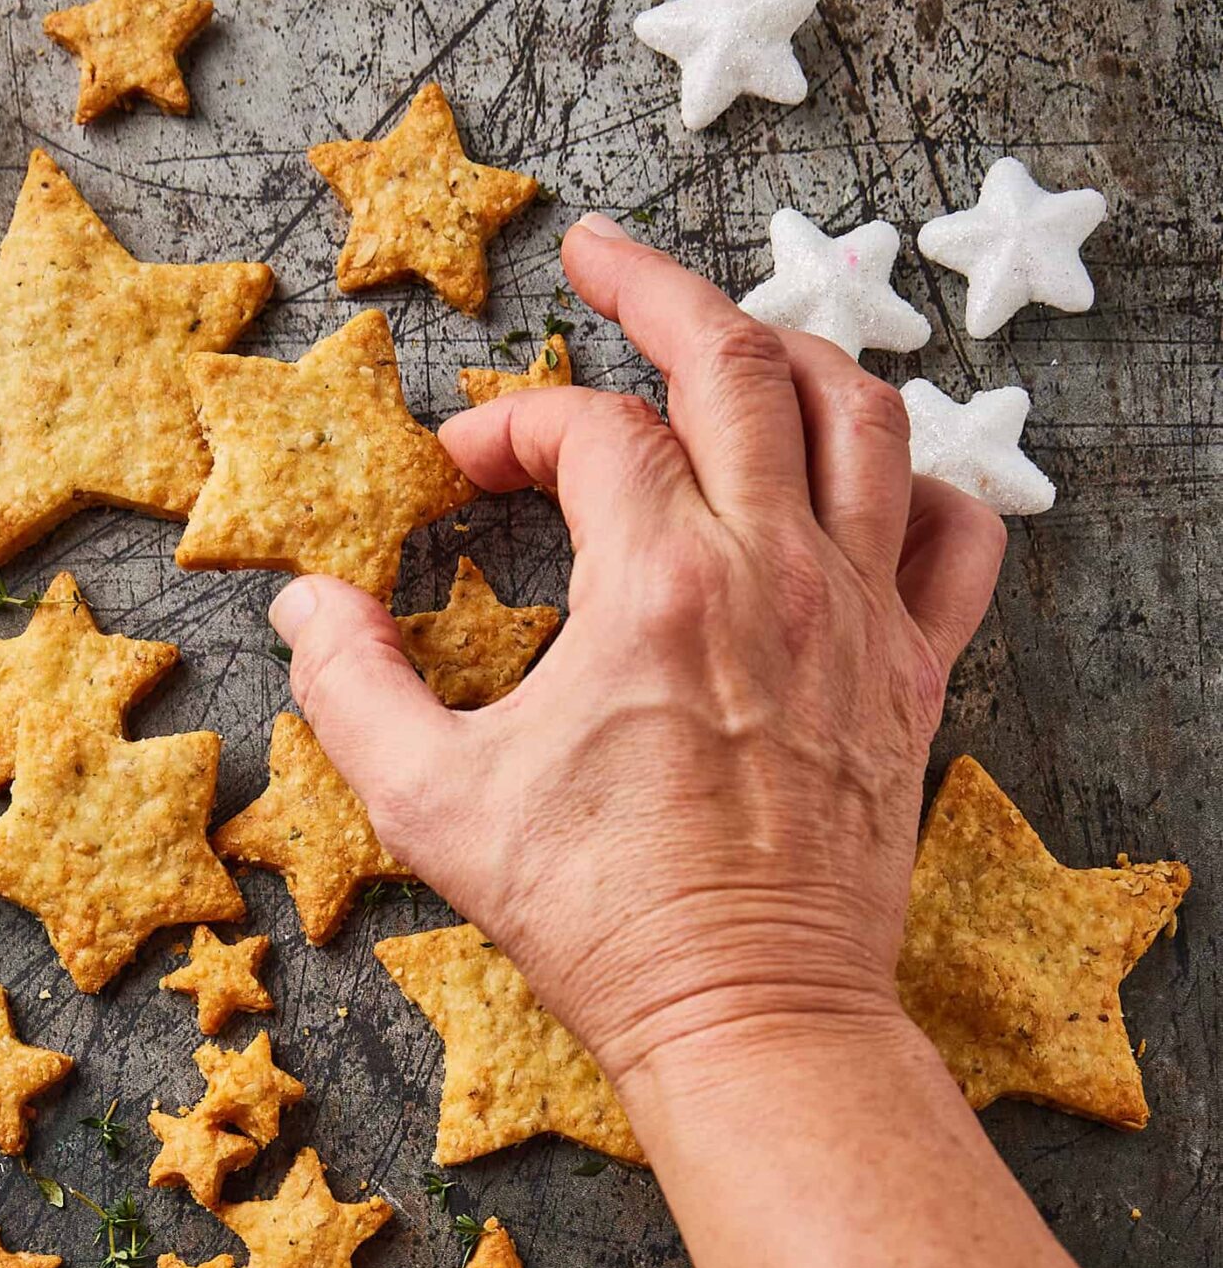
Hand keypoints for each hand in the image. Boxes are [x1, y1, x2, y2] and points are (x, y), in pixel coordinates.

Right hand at [269, 215, 1007, 1092]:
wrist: (747, 1014)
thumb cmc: (597, 919)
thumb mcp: (434, 807)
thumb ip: (353, 689)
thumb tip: (306, 604)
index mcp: (657, 584)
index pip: (586, 429)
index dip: (511, 425)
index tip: (463, 474)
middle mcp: (775, 570)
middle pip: (737, 361)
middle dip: (659, 287)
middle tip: (602, 254)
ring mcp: (860, 616)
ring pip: (862, 416)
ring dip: (793, 351)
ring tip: (734, 337)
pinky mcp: (912, 676)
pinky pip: (961, 535)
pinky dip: (925, 480)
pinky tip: (872, 477)